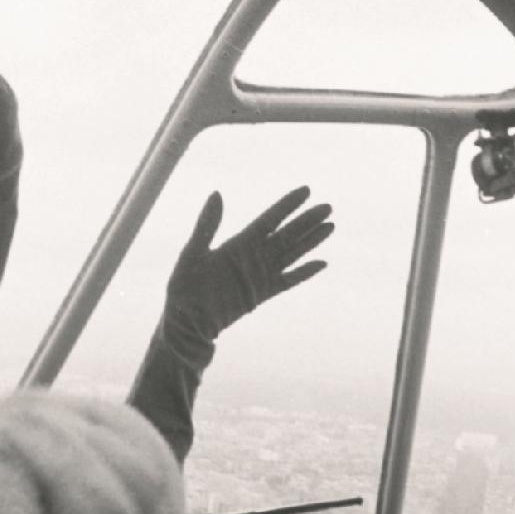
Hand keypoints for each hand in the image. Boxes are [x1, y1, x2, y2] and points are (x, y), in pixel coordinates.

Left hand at [163, 186, 334, 340]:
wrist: (187, 323)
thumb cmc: (184, 288)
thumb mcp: (193, 253)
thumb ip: (207, 225)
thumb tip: (217, 193)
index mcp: (238, 243)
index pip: (269, 219)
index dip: (287, 205)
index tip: (306, 190)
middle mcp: (253, 256)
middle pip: (287, 234)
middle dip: (307, 220)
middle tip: (328, 207)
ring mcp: (260, 275)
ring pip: (292, 253)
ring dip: (311, 241)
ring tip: (330, 226)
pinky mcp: (263, 294)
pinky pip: (289, 280)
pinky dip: (305, 272)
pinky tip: (322, 263)